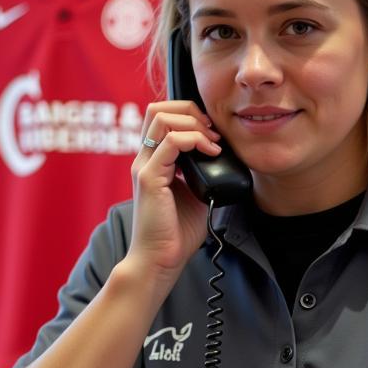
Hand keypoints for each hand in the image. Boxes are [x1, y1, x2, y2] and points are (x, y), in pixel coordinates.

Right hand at [125, 100, 225, 276]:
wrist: (160, 260)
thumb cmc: (176, 234)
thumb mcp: (196, 195)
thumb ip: (203, 173)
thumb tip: (223, 159)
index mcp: (153, 161)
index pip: (163, 117)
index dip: (190, 115)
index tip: (213, 133)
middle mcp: (145, 159)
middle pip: (158, 108)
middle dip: (191, 111)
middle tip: (213, 131)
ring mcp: (144, 166)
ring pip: (162, 118)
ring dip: (194, 124)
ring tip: (213, 142)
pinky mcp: (149, 178)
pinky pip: (171, 142)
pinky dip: (195, 140)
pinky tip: (211, 153)